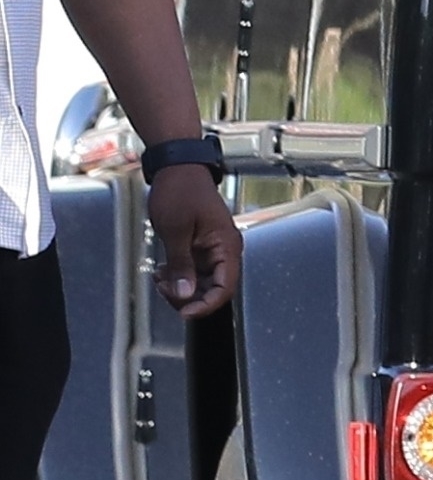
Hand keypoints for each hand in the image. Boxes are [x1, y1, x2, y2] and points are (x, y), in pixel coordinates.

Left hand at [147, 164, 240, 315]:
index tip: (186, 312)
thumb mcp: (176, 231)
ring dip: (181, 287)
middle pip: (214, 289)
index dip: (207, 304)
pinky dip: (178, 276)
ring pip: (201, 282)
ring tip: (159, 279)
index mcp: (226, 246)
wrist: (178, 168)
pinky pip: (193, 271)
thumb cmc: (180, 192)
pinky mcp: (200, 247)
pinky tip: (161, 272)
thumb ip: (181, 265)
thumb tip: (185, 294)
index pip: (225, 287)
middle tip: (164, 290)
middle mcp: (224, 251)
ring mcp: (212, 249)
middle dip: (188, 296)